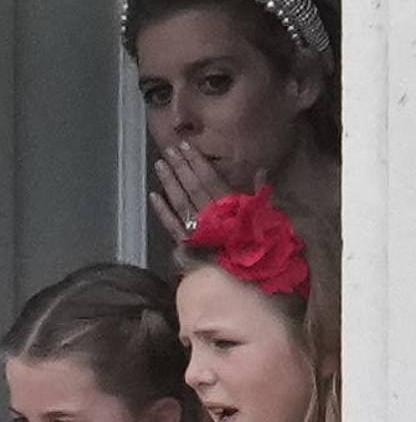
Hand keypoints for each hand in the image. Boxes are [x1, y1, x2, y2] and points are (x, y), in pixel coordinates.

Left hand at [150, 143, 266, 241]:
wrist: (249, 275)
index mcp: (230, 203)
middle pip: (192, 185)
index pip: (209, 177)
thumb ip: (261, 194)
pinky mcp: (187, 243)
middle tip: (168, 149)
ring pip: (180, 200)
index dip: (196, 160)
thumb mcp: (267, 216)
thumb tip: (261, 172)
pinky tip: (153, 196)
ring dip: (169, 182)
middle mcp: (210, 212)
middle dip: (179, 166)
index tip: (185, 146)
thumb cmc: (261, 245)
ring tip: (159, 165)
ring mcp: (197, 227)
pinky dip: (162, 210)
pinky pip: (171, 224)